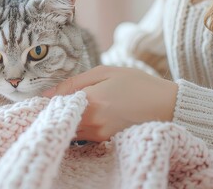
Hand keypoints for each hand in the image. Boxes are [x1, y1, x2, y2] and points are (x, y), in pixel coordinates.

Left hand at [43, 66, 177, 141]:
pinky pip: (81, 134)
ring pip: (69, 128)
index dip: (48, 99)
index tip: (46, 94)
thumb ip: (73, 82)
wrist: (166, 105)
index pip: (55, 104)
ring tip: (74, 105)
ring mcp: (98, 134)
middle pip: (59, 119)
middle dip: (55, 110)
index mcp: (91, 101)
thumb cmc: (136, 84)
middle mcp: (92, 122)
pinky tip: (86, 114)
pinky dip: (78, 125)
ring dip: (66, 118)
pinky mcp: (104, 140)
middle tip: (59, 99)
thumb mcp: (105, 72)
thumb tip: (47, 93)